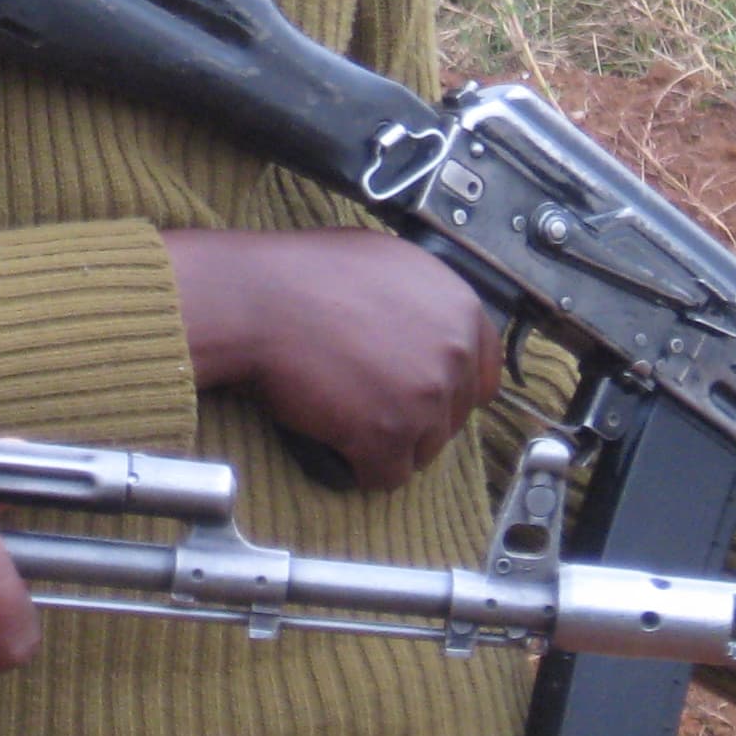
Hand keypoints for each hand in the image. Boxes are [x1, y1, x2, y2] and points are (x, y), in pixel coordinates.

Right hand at [166, 227, 501, 491]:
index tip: (420, 396)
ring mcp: (424, 396)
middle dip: (412, 417)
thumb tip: (422, 326)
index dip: (447, 389)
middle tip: (366, 405)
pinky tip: (337, 448)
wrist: (252, 301)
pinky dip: (361, 470)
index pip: (484, 374)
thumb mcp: (381, 260)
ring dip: (387, 445)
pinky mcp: (388, 434)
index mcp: (459, 308)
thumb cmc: (297, 275)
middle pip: (452, 416)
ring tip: (346, 422)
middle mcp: (453, 352)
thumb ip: (420, 297)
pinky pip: (387, 475)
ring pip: (423, 449)